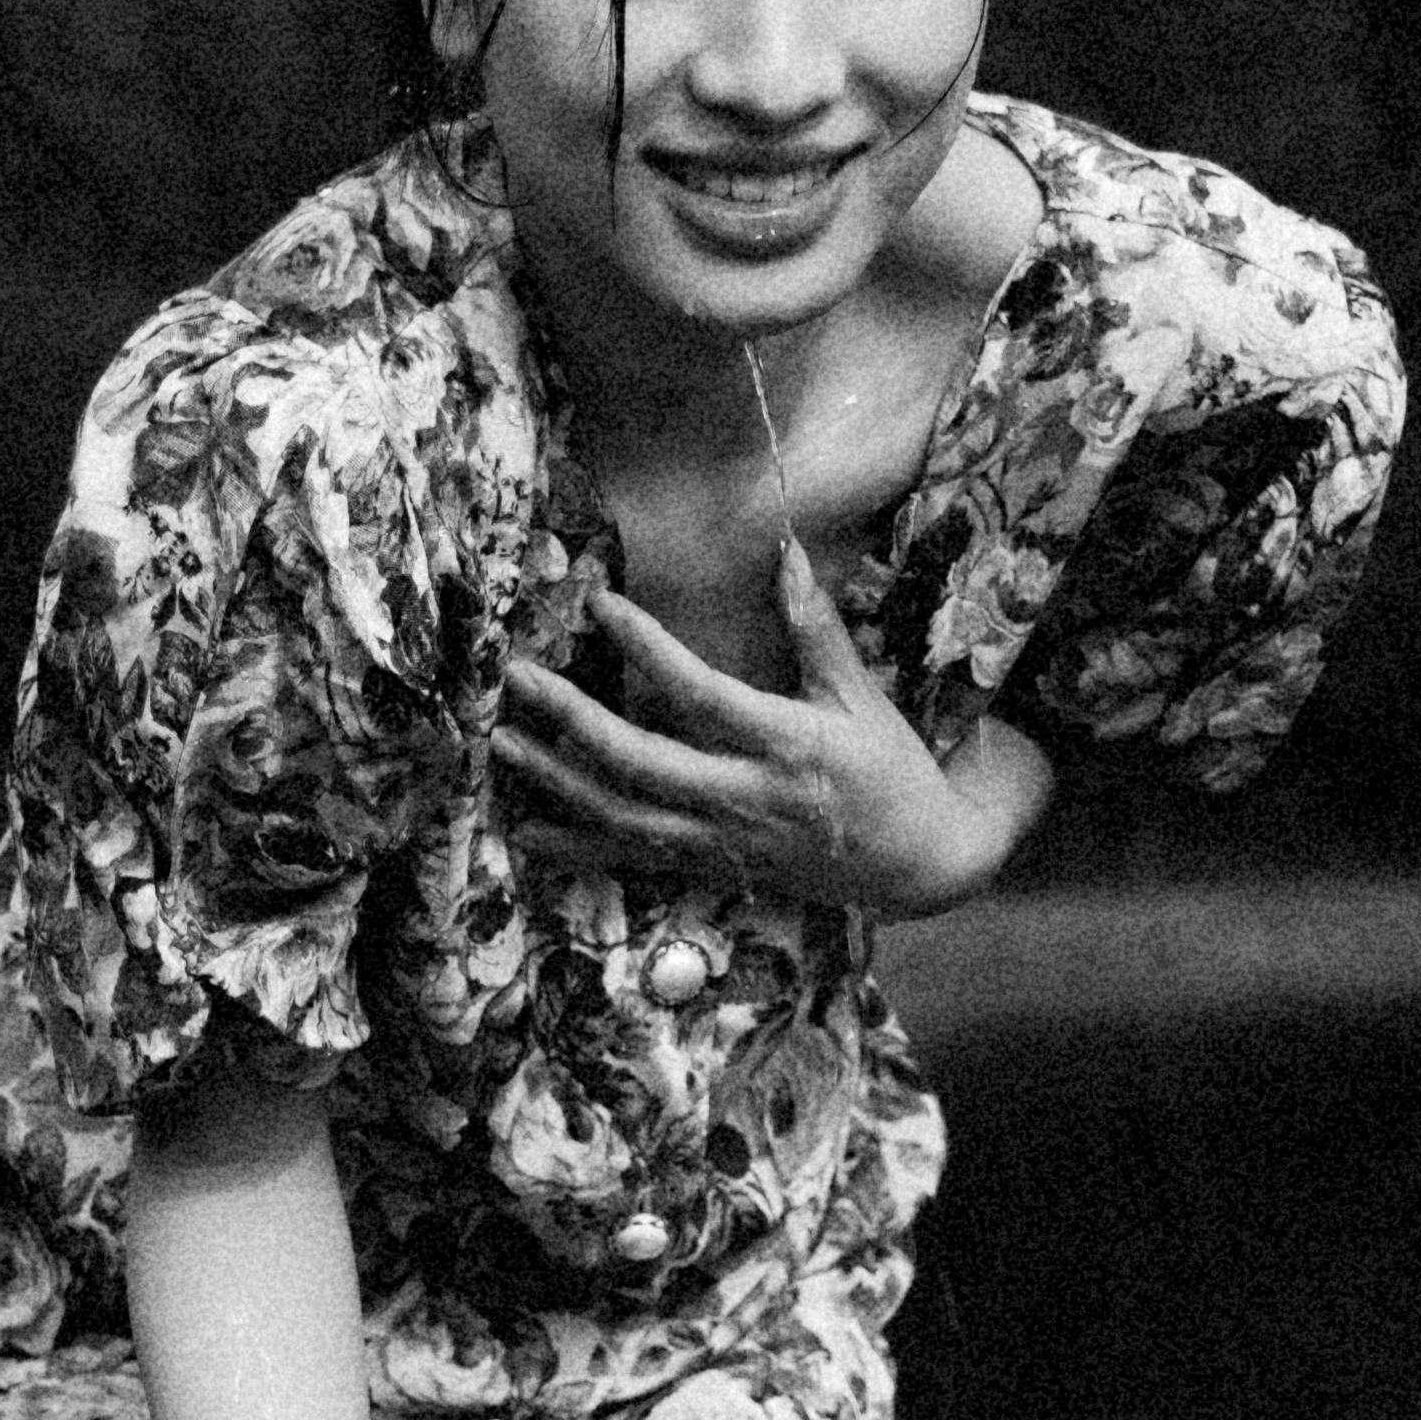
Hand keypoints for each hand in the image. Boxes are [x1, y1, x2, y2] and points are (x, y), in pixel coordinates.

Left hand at [497, 547, 1036, 920]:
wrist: (917, 864)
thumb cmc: (892, 770)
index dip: (647, 649)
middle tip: (518, 679)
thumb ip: (817, 627)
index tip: (599, 603)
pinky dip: (576, 849)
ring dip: (558, 784)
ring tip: (502, 745)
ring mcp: (724, 842)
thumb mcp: (861, 696)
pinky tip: (524, 831)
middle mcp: (747, 798)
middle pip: (642, 765)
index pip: (701, 695)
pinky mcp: (712, 869)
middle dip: (573, 722)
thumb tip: (788, 550)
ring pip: (624, 818)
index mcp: (788, 745)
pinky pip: (632, 862)